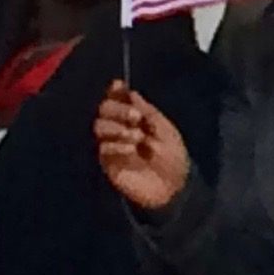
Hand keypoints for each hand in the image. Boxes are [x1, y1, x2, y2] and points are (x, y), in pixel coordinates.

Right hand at [95, 83, 191, 214]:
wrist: (174, 188)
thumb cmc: (174, 158)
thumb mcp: (166, 131)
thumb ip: (148, 112)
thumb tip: (131, 93)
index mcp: (136, 117)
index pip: (119, 98)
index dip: (116, 91)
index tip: (118, 86)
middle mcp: (121, 127)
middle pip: (104, 109)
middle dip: (118, 109)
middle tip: (136, 118)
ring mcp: (114, 144)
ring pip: (99, 126)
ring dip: (116, 127)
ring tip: (136, 138)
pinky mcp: (109, 163)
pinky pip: (103, 148)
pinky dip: (116, 145)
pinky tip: (130, 150)